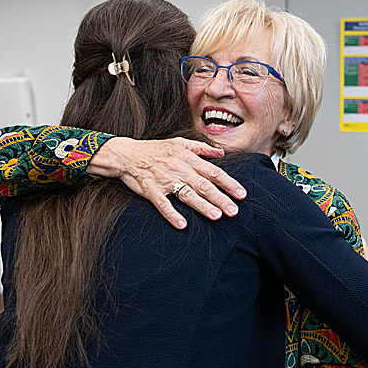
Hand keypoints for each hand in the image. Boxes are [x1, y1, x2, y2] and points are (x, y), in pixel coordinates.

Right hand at [88, 137, 246, 229]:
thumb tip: (221, 153)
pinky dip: (172, 214)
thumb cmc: (155, 149)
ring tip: (216, 216)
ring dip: (202, 206)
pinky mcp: (150, 189)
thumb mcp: (180, 143)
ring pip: (187, 194)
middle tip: (234, 211)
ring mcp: (164, 179)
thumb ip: (202, 149)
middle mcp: (179, 168)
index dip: (228, 183)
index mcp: (188, 158)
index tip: (241, 194)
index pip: (213, 171)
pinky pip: (162, 203)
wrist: (126, 153)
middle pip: (204, 185)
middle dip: (220, 198)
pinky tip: (182, 224)